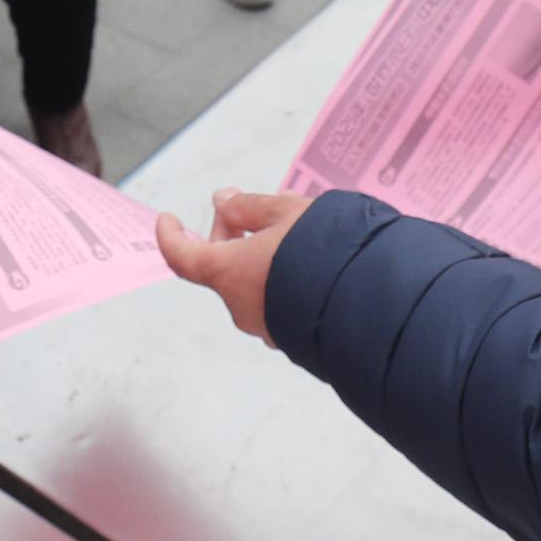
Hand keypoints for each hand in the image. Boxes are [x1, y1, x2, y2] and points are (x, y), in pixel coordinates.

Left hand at [152, 187, 312, 342]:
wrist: (373, 303)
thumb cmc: (324, 250)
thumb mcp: (286, 212)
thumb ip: (249, 207)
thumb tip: (223, 203)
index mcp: (228, 273)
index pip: (183, 257)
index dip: (170, 236)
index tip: (168, 219)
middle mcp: (241, 306)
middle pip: (221, 265)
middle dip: (230, 234)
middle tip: (248, 207)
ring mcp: (267, 327)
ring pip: (252, 283)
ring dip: (259, 256)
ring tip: (292, 229)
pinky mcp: (293, 336)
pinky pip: (276, 301)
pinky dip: (279, 278)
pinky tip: (308, 259)